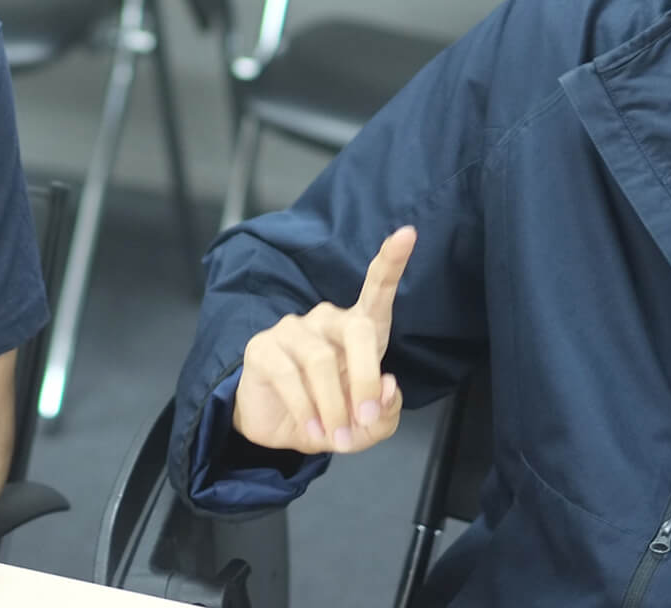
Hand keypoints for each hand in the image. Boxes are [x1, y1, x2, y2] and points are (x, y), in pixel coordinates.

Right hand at [232, 225, 415, 454]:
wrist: (276, 429)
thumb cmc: (329, 416)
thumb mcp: (365, 427)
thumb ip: (384, 413)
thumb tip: (386, 386)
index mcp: (358, 329)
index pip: (377, 288)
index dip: (391, 261)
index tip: (407, 234)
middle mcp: (326, 319)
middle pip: (357, 329)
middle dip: (366, 377)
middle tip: (365, 418)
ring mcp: (292, 330)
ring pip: (322, 361)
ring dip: (334, 407)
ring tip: (335, 437)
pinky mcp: (263, 347)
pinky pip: (290, 376)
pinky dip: (307, 410)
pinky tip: (311, 428)